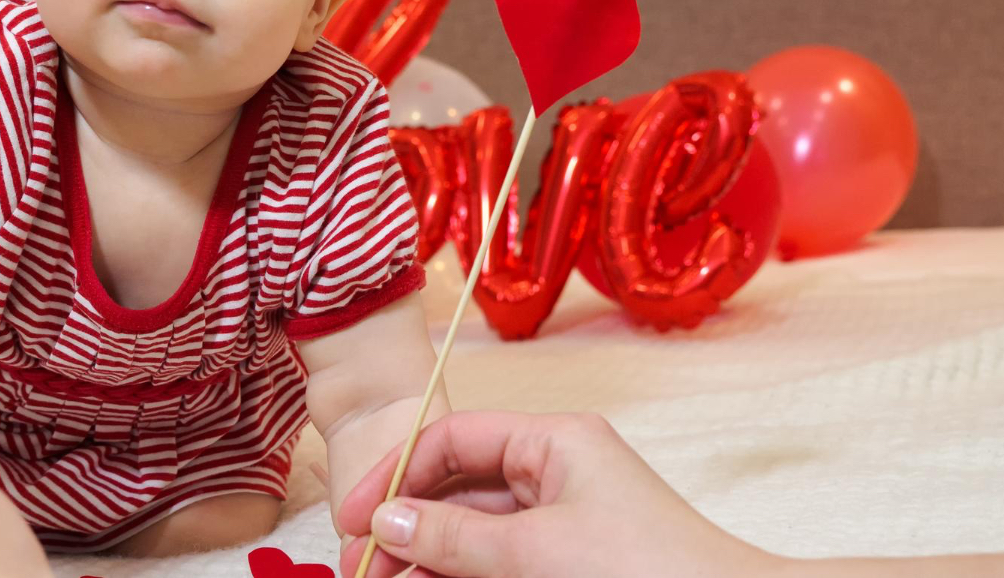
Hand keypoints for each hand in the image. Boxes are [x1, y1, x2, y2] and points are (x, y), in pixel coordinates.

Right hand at [338, 410, 772, 577]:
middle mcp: (557, 470)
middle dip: (406, 526)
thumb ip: (456, 536)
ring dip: (428, 557)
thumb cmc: (649, 571)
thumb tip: (388, 520)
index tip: (354, 518)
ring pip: (474, 530)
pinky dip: (461, 573)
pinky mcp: (569, 560)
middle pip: (458, 487)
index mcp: (555, 441)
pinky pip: (498, 560)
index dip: (396, 474)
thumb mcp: (536, 551)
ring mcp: (564, 518)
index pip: (454, 439)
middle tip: (362, 570)